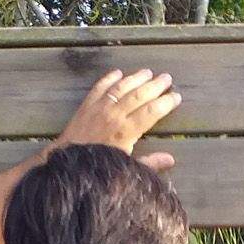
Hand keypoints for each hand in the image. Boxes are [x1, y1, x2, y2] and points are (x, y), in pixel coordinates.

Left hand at [54, 66, 180, 172]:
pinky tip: (118, 73)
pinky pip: (100, 87)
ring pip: (122, 87)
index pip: (151, 112)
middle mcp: (114, 115)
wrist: (67, 164)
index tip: (176, 97)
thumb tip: (171, 159)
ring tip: (148, 72)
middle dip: (155, 86)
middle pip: (139, 95)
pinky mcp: (86, 105)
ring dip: (136, 78)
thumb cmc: (98, 170)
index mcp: (126, 131)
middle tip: (167, 78)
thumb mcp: (125, 170)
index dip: (165, 103)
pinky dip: (110, 78)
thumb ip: (149, 164)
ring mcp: (99, 108)